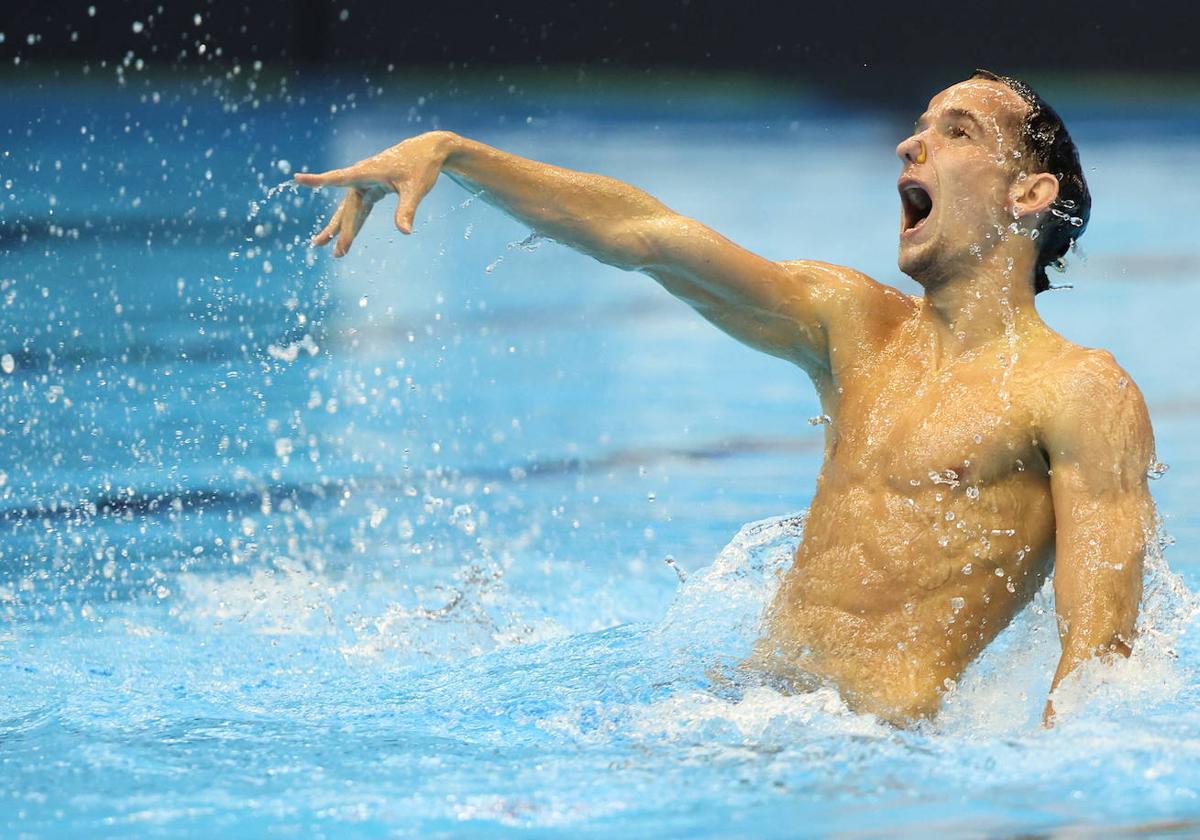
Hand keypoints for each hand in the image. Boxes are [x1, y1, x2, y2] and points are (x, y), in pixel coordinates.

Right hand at [294, 131, 453, 256]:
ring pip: (350, 210)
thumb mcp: (416, 189)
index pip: (338, 177)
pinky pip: (359, 209)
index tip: (298, 178)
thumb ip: (407, 210)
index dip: (318, 180)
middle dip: (341, 230)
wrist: (428, 152)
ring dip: (342, 229)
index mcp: (367, 171)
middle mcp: (362, 177)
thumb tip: (404, 232)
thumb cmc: (421, 167)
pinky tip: (346, 238)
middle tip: (337, 252)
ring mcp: (365, 184)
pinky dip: (353, 223)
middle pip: (347, 207)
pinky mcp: (371, 189)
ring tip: (330, 249)